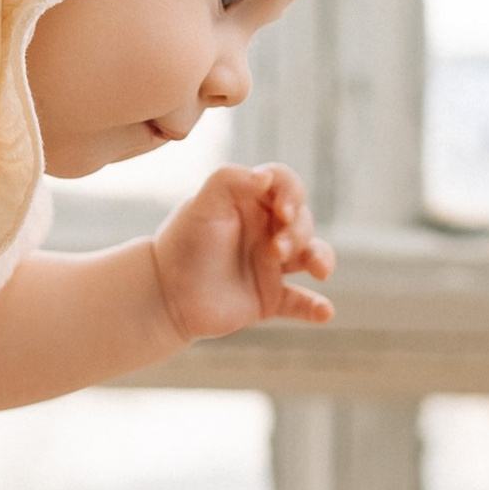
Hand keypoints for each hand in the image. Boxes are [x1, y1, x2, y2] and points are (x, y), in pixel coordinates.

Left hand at [149, 163, 334, 341]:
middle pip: (302, 221)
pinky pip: (301, 302)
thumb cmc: (182, 243)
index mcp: (252, 202)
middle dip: (297, 233)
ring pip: (313, 256)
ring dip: (321, 259)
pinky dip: (316, 307)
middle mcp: (267, 230)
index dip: (292, 193)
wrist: (164, 294)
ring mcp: (272, 265)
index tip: (283, 210)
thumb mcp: (201, 206)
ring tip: (319, 271)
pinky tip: (324, 312)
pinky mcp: (270, 298)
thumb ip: (229, 181)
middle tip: (275, 249)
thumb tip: (265, 177)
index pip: (285, 185)